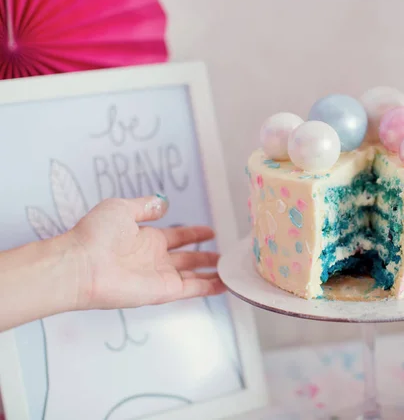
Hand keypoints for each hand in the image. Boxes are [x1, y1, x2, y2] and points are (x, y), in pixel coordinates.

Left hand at [67, 195, 224, 309]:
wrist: (82, 265)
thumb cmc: (96, 234)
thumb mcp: (121, 208)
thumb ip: (145, 207)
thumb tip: (164, 204)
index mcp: (146, 238)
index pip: (177, 236)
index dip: (193, 233)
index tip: (208, 231)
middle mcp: (155, 258)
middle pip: (187, 257)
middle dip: (204, 256)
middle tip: (222, 256)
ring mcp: (160, 276)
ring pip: (193, 275)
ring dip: (211, 273)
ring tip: (229, 271)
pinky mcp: (164, 291)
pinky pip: (193, 289)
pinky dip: (210, 288)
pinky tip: (225, 285)